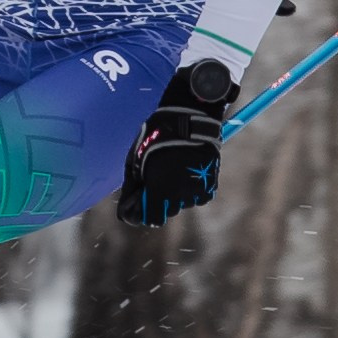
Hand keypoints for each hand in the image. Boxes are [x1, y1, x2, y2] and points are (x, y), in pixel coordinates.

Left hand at [116, 59, 235, 225]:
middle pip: (166, 212)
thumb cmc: (156, 136)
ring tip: (173, 170)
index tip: (139, 202)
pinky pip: (196, 197)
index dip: (143, 213)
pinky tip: (186, 170)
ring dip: (175, 194)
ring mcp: (196, 191)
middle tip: (157, 178)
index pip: (151, 219)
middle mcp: (180, 195)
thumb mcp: (136, 159)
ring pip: (182, 204)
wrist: (189, 119)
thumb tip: (127, 208)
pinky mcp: (209, 186)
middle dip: (159, 200)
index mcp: (160, 189)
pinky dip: (190, 188)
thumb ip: (132, 186)